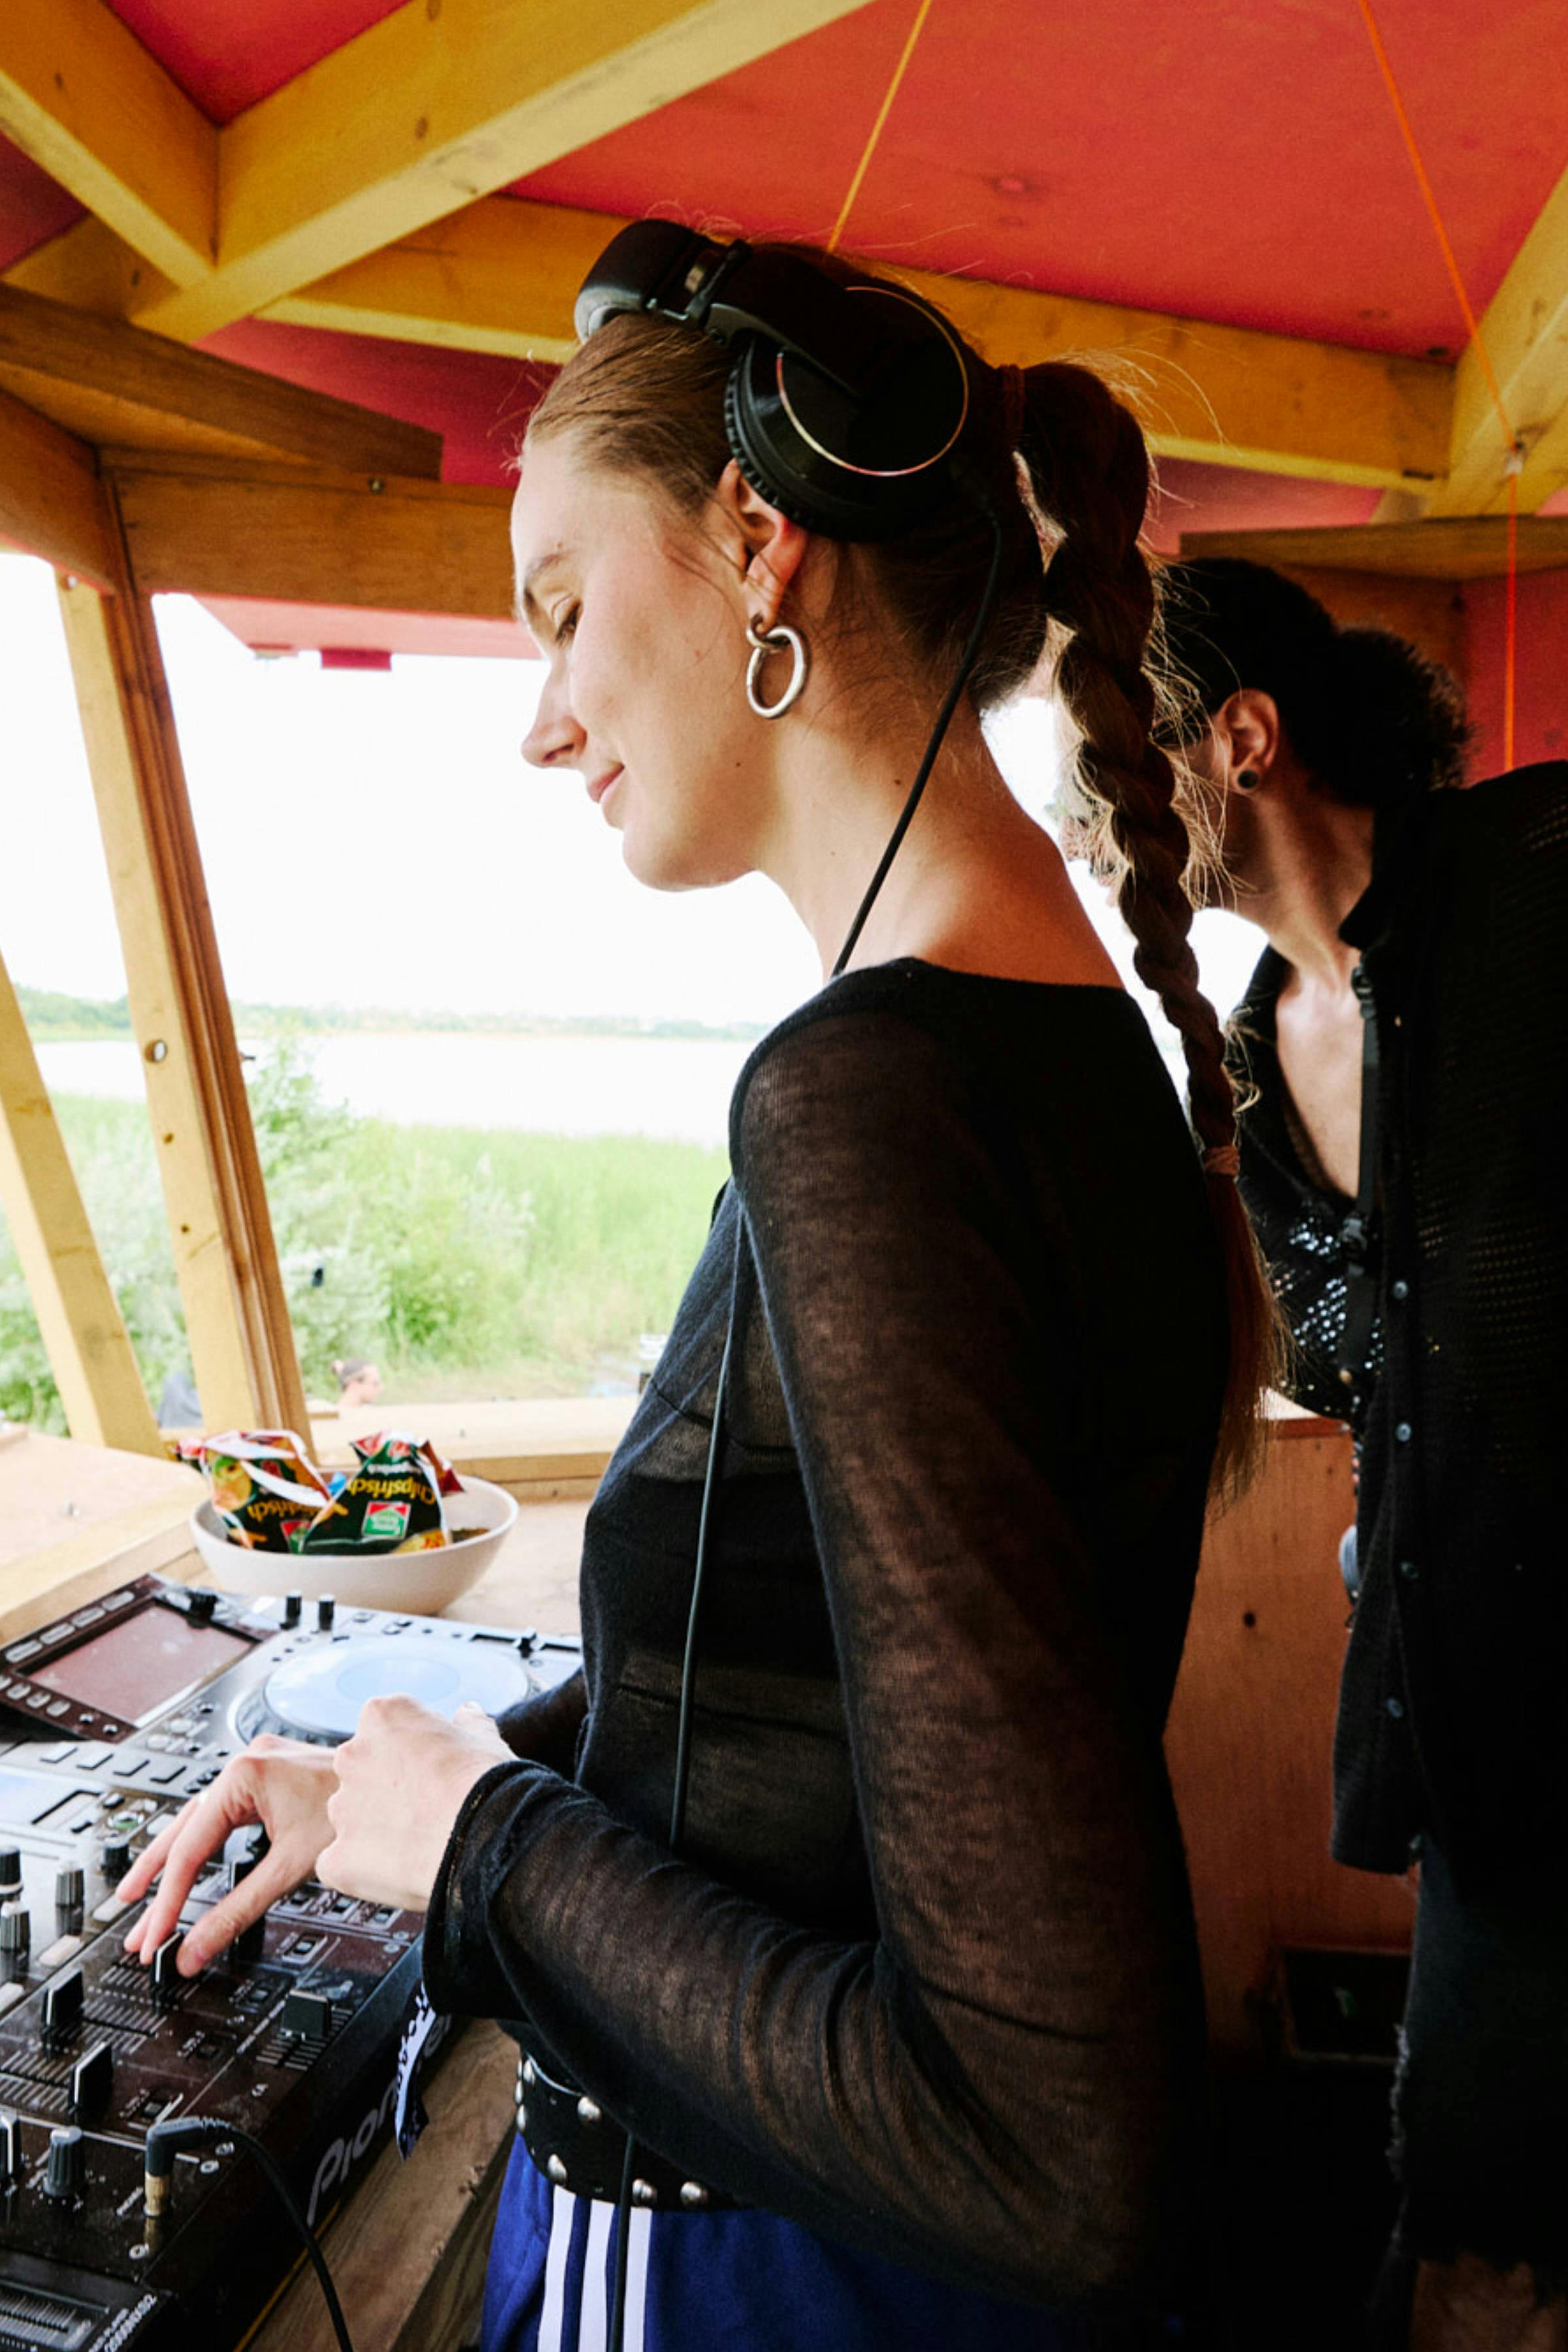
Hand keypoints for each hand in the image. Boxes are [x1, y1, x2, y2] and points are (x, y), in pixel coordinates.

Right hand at [116, 1736, 338, 1976]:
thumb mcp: (290, 1869)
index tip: (155, 1938)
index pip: (190, 1849)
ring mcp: (259, 1765)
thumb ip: (237, 1912)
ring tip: (143, 1894)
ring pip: (200, 1818)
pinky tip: (191, 1860)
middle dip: (155, 1882)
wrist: (400, 1785)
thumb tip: (196, 1949)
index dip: (168, 1901)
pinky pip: (223, 1811)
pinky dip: (204, 1841)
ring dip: (173, 1859)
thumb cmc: (355, 1812)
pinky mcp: (272, 1775)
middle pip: (184, 1830)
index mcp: (245, 1773)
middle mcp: (247, 1762)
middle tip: (133, 1925)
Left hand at [320, 1697, 511, 1912]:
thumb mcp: (483, 1738)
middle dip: (385, 1790)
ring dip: (373, 1829)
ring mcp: (341, 1808)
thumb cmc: (485, 1785)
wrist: (483, 1838)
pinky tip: (398, 1872)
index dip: (409, 1754)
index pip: (383, 1730)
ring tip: (416, 1844)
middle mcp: (351, 1756)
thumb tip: (466, 1713)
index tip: (431, 1771)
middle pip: (360, 1772)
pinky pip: (341, 1863)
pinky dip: (362, 1870)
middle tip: (423, 1809)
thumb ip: (467, 1722)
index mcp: (382, 1718)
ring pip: (350, 1818)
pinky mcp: (336, 1858)